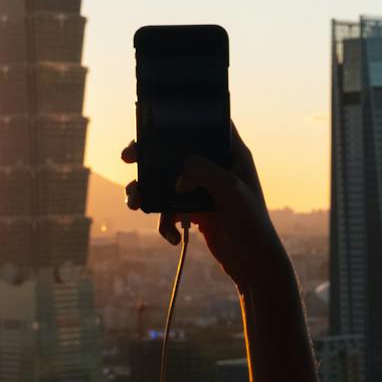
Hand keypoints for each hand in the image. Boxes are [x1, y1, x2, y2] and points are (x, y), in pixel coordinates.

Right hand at [123, 124, 291, 294]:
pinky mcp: (195, 211)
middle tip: (128, 157)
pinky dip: (164, 223)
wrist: (253, 262)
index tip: (154, 122)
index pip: (207, 125)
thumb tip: (177, 177)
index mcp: (231, 153)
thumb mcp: (230, 189)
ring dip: (146, 192)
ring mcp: (203, 189)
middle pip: (176, 152)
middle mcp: (216, 167)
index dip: (182, 118)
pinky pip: (169, 209)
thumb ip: (203, 171)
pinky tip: (172, 237)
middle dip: (149, 156)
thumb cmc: (251, 221)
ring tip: (134, 203)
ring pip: (166, 182)